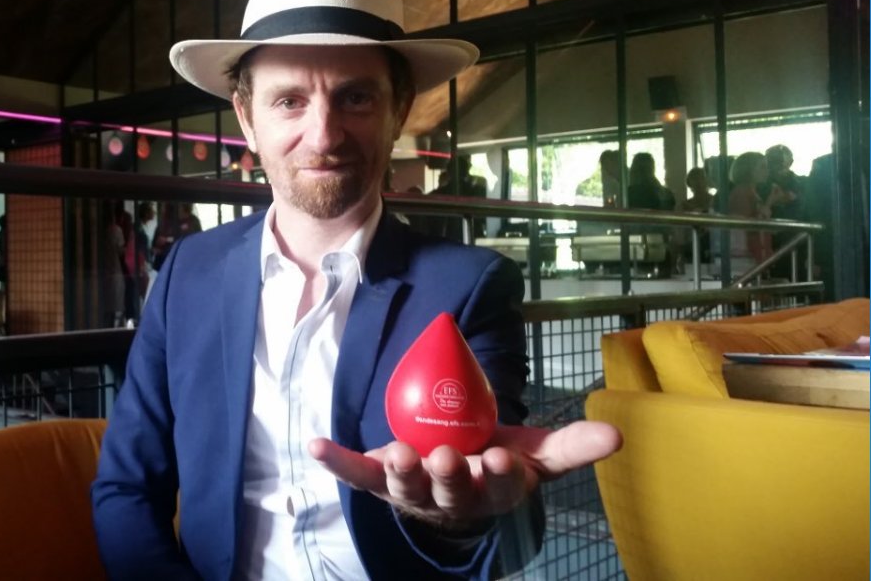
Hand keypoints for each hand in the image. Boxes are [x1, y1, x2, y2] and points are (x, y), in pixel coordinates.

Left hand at [308, 421, 620, 529]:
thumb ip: (573, 446)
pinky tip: (314, 444)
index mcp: (492, 491)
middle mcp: (450, 499)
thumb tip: (619, 435)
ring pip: (404, 487)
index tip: (502, 457)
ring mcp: (411, 493)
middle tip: (445, 458)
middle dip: (447, 476)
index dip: (500, 474)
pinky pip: (356, 473)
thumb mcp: (538, 452)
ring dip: (397, 472)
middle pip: (449, 491)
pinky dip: (335, 461)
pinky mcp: (379, 481)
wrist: (457, 476)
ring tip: (396, 454)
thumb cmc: (498, 458)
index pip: (500, 486)